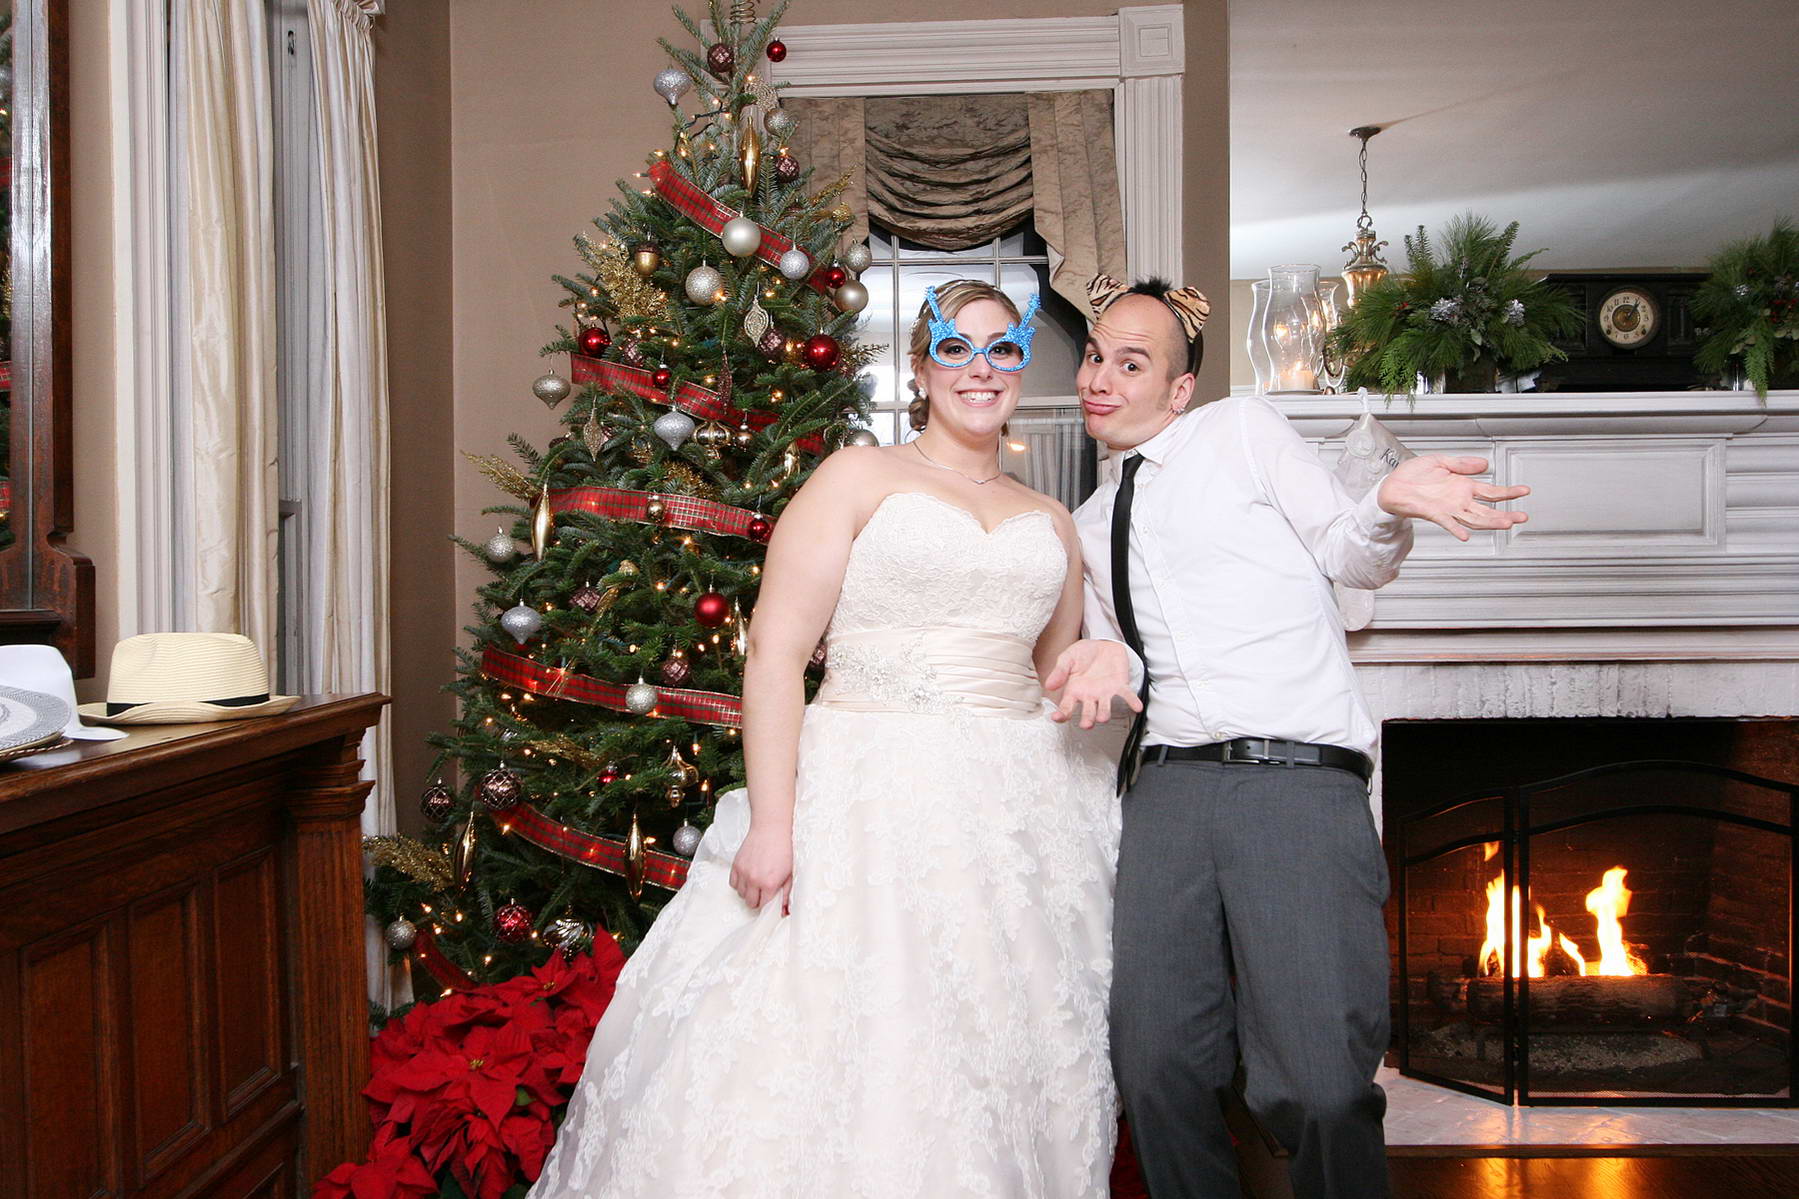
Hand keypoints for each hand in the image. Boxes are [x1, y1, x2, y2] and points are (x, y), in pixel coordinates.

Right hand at [729, 821, 792, 912]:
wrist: (771, 829)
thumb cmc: (784, 849)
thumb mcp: (790, 874)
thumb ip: (786, 894)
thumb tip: (783, 911)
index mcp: (769, 884)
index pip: (764, 906)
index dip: (768, 905)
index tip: (771, 900)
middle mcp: (754, 880)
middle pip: (750, 903)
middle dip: (758, 900)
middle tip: (764, 892)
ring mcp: (743, 872)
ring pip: (740, 894)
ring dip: (748, 892)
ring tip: (756, 882)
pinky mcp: (736, 865)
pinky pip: (733, 883)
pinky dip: (739, 883)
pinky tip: (748, 877)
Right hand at [1044, 639, 1142, 728]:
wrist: (1102, 644)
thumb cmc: (1083, 653)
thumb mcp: (1067, 658)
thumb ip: (1060, 671)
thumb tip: (1048, 685)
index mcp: (1074, 691)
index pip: (1066, 707)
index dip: (1061, 714)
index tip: (1056, 718)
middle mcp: (1089, 697)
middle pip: (1088, 712)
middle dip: (1087, 719)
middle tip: (1086, 724)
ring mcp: (1105, 693)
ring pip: (1105, 708)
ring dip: (1105, 713)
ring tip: (1102, 717)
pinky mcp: (1120, 686)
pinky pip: (1127, 695)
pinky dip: (1132, 701)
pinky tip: (1136, 707)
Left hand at [1377, 455, 1529, 542]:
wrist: (1393, 484)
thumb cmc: (1413, 474)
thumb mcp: (1441, 461)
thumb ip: (1463, 463)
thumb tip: (1484, 464)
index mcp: (1463, 486)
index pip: (1491, 492)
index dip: (1509, 492)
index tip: (1524, 491)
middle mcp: (1458, 500)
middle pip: (1487, 510)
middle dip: (1506, 513)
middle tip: (1522, 516)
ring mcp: (1448, 508)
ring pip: (1474, 518)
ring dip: (1490, 522)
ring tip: (1506, 524)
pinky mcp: (1434, 513)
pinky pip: (1448, 523)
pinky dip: (1457, 529)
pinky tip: (1466, 535)